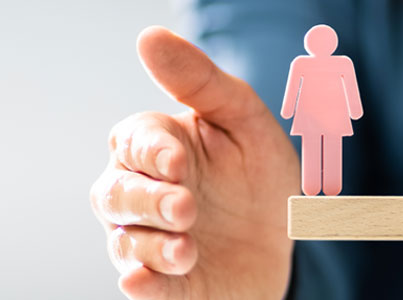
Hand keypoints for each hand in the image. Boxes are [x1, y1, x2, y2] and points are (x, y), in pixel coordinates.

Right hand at [88, 27, 299, 298]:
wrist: (285, 248)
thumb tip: (148, 36)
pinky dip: (138, 283)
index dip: (151, 151)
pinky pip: (139, 285)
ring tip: (187, 249)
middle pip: (117, 193)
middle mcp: (139, 194)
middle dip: (148, 200)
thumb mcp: (243, 121)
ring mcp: (146, 241)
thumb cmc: (257, 177)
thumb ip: (199, 80)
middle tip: (185, 207)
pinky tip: (140, 281)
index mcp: (155, 148)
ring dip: (151, 244)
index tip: (176, 161)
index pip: (134, 141)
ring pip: (125, 240)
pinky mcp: (162, 285)